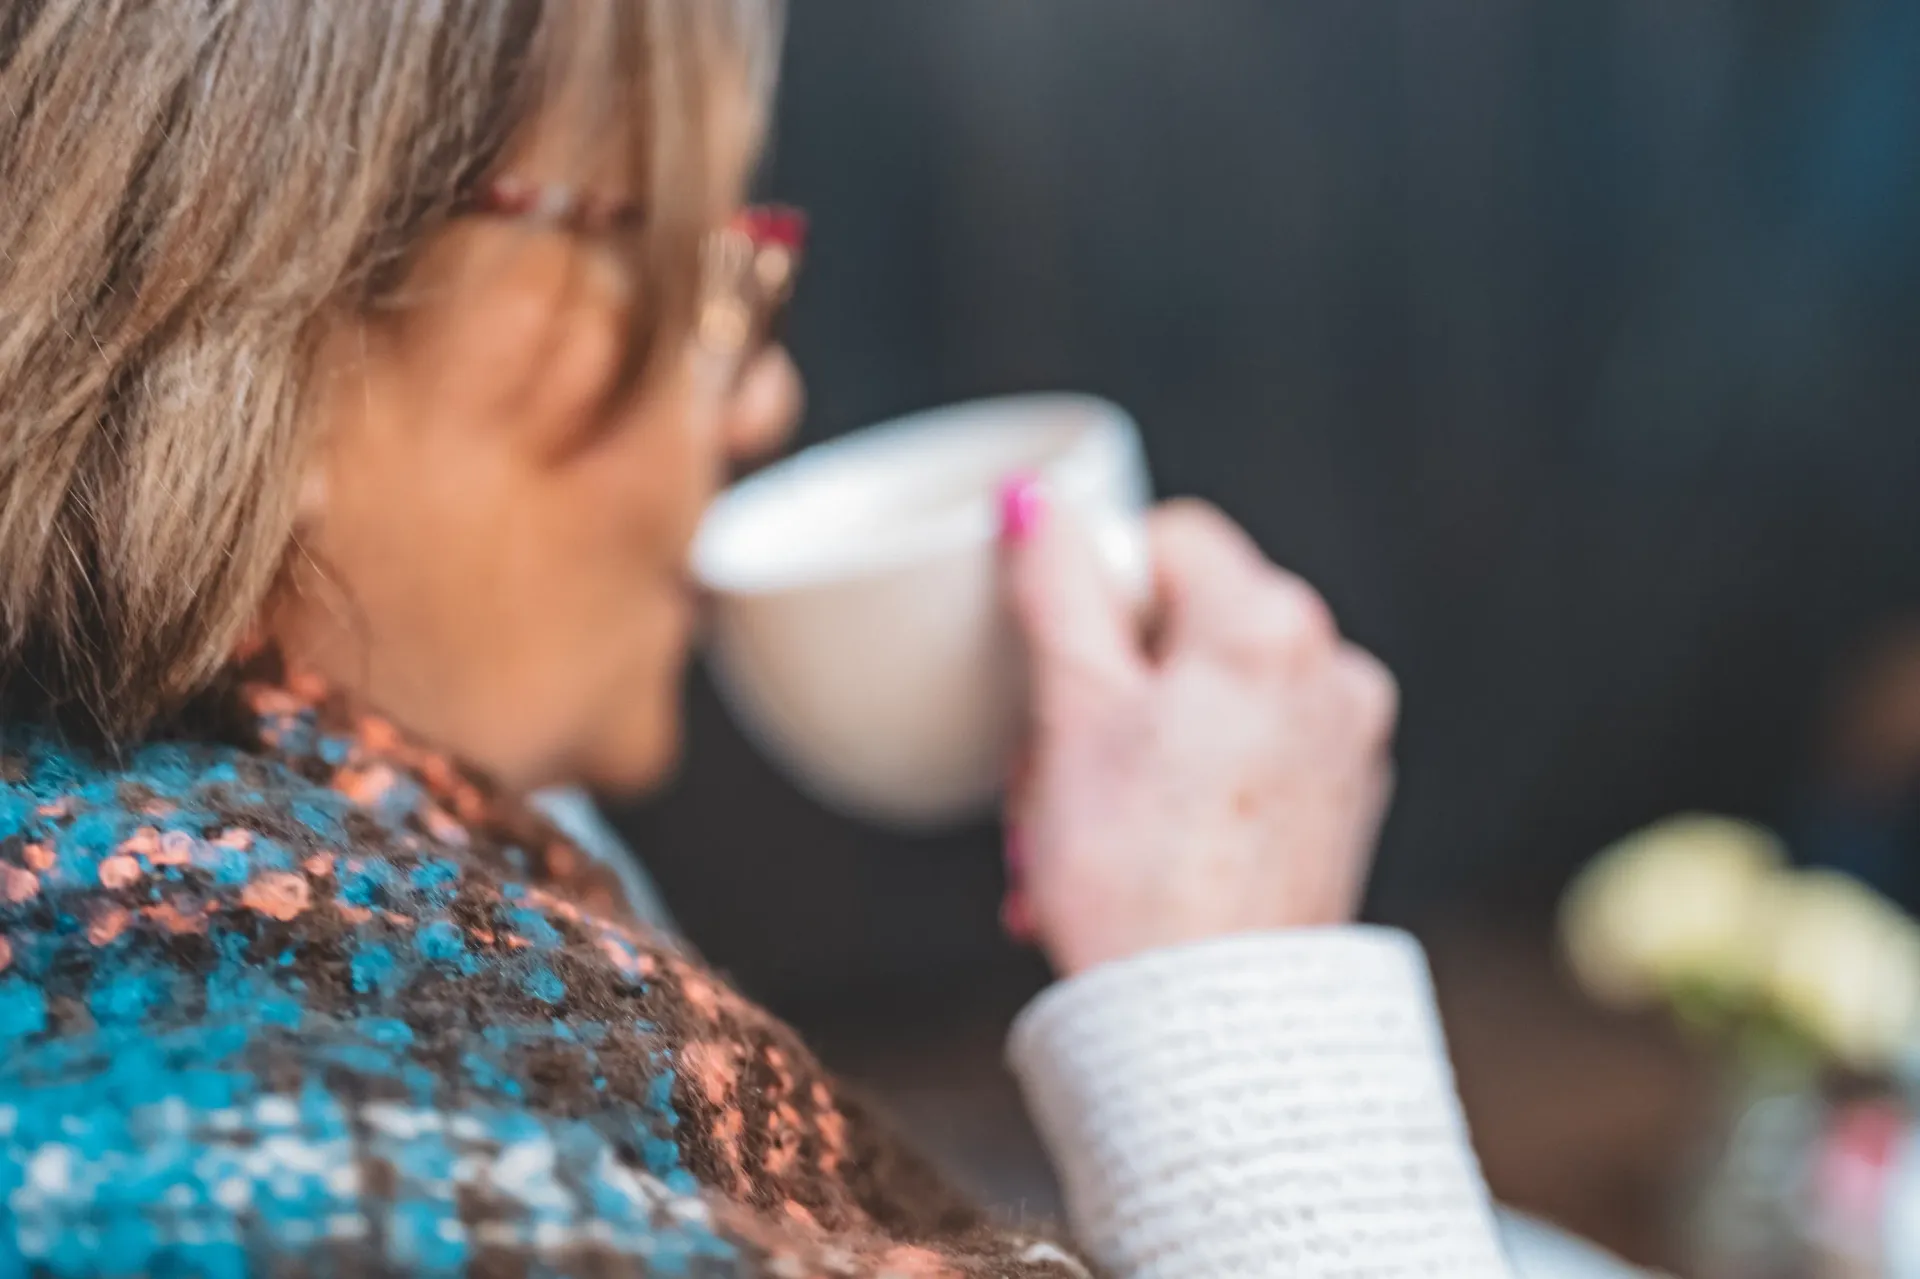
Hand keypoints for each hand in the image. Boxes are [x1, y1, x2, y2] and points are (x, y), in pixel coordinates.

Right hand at [999, 488, 1396, 977]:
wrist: (1210, 1024)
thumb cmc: (1134, 869)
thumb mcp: (1071, 709)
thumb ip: (1056, 583)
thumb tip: (1040, 500)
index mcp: (1271, 623)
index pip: (1168, 539)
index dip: (1096, 592)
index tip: (1061, 671)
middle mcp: (1332, 667)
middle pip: (1192, 617)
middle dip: (1110, 678)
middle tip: (1056, 760)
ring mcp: (1348, 740)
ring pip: (1216, 689)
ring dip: (1140, 734)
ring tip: (1089, 819)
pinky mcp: (1344, 805)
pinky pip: (1250, 753)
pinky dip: (1191, 779)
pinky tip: (1145, 842)